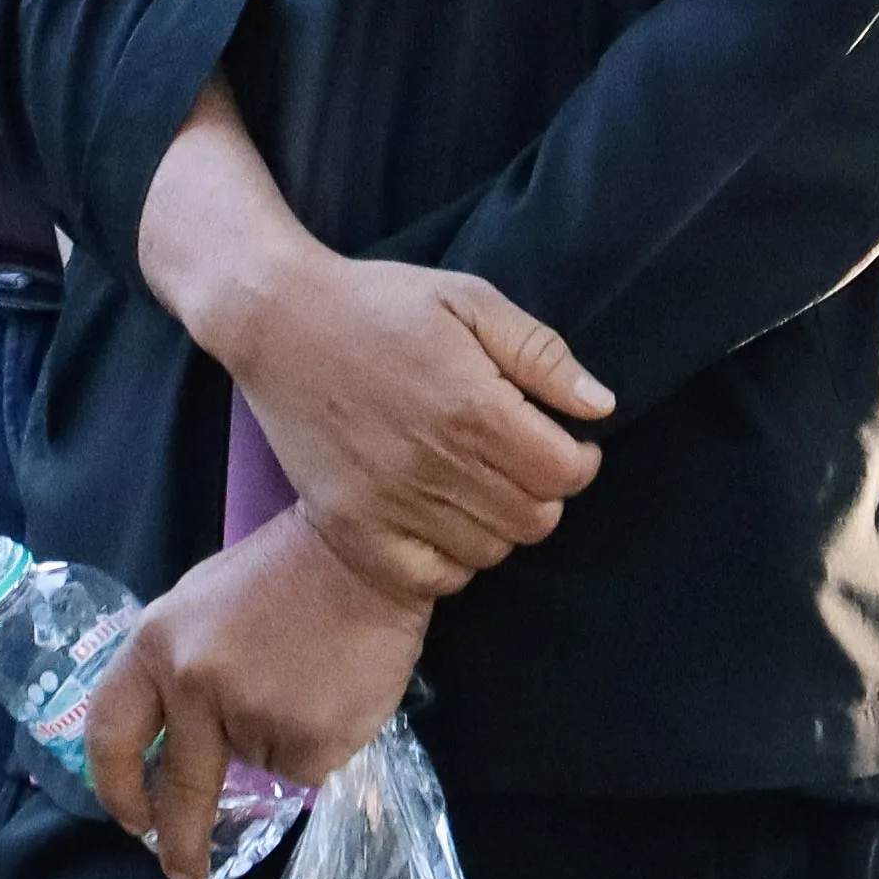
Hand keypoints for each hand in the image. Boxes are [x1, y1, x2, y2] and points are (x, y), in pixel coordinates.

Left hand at [76, 512, 430, 878]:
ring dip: (279, 744)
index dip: (116, 787)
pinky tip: (335, 696)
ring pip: (259, 767)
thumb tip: (174, 738)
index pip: (110, 734)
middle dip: (181, 842)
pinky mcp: (307, 740)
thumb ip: (178, 669)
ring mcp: (251, 716)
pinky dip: (320, 744)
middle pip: (181, 788)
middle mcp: (193, 685)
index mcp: (156, 646)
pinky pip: (305, 767)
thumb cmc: (283, 571)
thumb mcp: (202, 606)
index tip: (132, 821)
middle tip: (185, 873)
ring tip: (310, 683)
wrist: (366, 551)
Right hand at [142, 90, 607, 598]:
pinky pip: (427, 579)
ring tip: (482, 484)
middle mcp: (433, 464)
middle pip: (533, 520)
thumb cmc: (381, 303)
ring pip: (487, 552)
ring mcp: (388, 502)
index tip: (568, 444)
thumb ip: (540, 355)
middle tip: (523, 462)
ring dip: (500, 524)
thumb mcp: (470, 299)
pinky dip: (449, 560)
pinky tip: (444, 519)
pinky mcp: (349, 525)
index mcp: (472, 407)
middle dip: (545, 493)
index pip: (563, 473)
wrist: (278, 321)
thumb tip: (600, 407)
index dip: (580, 462)